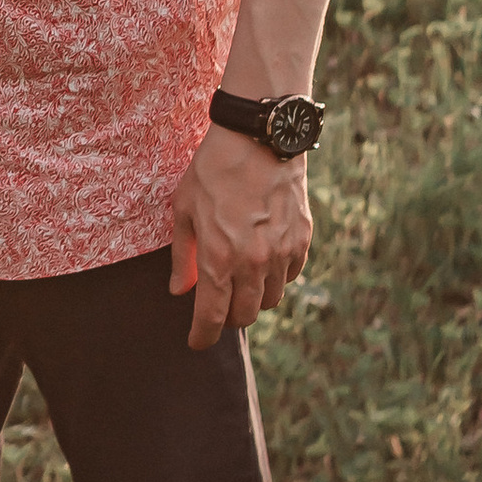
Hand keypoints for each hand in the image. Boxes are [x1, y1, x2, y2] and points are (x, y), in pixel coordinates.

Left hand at [169, 123, 312, 348]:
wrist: (258, 138)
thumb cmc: (212, 171)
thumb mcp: (184, 210)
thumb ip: (181, 256)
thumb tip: (178, 291)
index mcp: (218, 258)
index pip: (212, 316)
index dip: (202, 336)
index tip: (196, 343)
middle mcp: (253, 262)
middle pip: (245, 315)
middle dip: (228, 317)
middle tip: (218, 305)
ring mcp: (282, 253)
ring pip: (270, 299)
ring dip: (254, 297)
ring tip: (240, 278)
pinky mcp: (303, 240)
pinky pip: (291, 276)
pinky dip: (277, 276)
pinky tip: (263, 259)